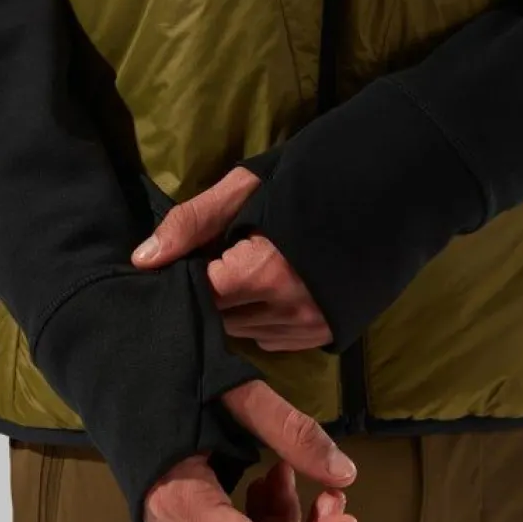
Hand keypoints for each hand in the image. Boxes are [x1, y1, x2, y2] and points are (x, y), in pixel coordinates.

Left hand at [132, 167, 332, 350]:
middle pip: (219, 319)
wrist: (382, 189)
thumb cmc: (305, 182)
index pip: (201, 296)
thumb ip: (190, 224)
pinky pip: (271, 339)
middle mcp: (287, 310)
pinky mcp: (323, 334)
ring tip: (248, 270)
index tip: (197, 255)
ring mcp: (309, 326)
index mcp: (263, 273)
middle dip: (213, 293)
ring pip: (243, 332)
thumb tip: (141, 261)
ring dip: (236, 308)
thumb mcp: (242, 190)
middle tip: (224, 258)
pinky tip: (269, 288)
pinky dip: (260, 319)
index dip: (192, 276)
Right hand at [144, 380, 357, 521]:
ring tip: (288, 473)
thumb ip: (290, 431)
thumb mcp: (236, 394)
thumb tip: (346, 475)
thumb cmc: (173, 375)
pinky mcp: (186, 520)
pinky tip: (269, 478)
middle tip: (331, 496)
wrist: (124, 372)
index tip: (346, 517)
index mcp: (179, 499)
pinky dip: (267, 520)